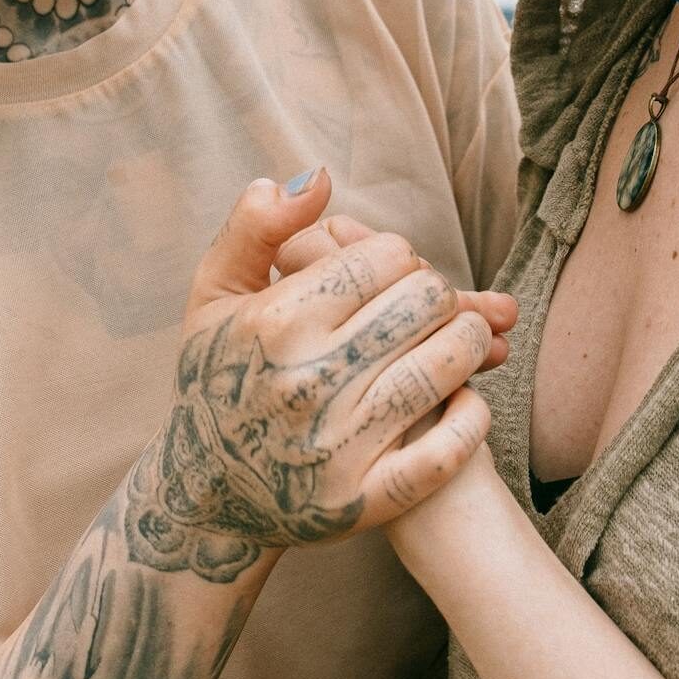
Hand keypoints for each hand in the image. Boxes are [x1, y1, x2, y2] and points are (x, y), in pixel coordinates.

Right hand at [115, 170, 506, 582]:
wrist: (205, 496)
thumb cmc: (217, 378)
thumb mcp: (215, 294)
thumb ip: (257, 226)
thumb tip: (318, 177)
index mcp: (276, 322)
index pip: (387, 257)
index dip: (401, 257)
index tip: (392, 274)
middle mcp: (308, 381)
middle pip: (426, 302)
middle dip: (439, 294)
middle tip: (435, 304)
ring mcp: (340, 446)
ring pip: (447, 364)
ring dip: (471, 342)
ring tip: (465, 338)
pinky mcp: (367, 500)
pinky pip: (449, 450)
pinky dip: (472, 417)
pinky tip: (467, 398)